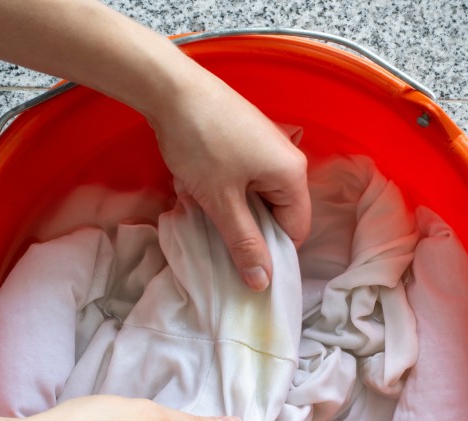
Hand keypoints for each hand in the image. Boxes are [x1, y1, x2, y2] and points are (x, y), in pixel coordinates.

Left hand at [149, 70, 310, 290]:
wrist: (171, 89)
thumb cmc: (201, 144)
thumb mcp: (221, 202)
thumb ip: (244, 243)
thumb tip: (263, 283)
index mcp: (292, 175)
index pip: (296, 230)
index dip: (271, 252)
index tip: (242, 263)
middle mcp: (288, 158)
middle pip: (279, 212)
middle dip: (249, 229)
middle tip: (217, 236)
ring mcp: (267, 145)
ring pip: (258, 196)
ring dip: (233, 209)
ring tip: (204, 208)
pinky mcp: (247, 138)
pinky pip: (245, 177)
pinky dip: (226, 189)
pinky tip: (201, 187)